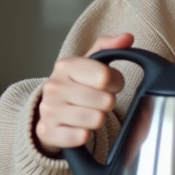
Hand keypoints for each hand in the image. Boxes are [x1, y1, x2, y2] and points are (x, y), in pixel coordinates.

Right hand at [35, 33, 134, 155]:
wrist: (49, 111)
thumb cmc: (74, 85)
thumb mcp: (89, 63)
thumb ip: (109, 46)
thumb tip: (127, 37)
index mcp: (65, 65)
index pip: (105, 76)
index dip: (115, 82)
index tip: (108, 84)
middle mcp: (54, 86)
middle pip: (105, 101)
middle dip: (107, 103)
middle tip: (96, 101)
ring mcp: (49, 110)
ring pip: (96, 120)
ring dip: (97, 119)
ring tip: (87, 112)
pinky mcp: (48, 132)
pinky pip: (82, 137)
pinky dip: (85, 134)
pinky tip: (78, 126)